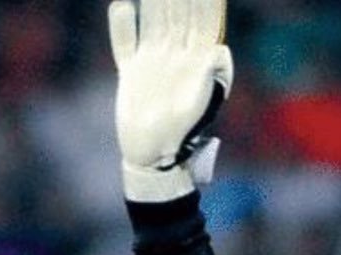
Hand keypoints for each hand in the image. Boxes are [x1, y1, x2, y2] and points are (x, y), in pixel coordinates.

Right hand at [109, 0, 232, 201]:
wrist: (153, 153)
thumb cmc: (180, 133)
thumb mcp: (197, 103)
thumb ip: (205, 74)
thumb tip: (218, 49)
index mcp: (194, 64)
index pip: (201, 26)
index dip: (204, 6)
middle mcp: (174, 59)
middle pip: (178, 20)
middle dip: (181, 0)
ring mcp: (152, 64)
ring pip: (153, 25)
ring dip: (154, 4)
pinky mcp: (131, 73)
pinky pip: (125, 44)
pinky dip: (122, 26)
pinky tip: (123, 5)